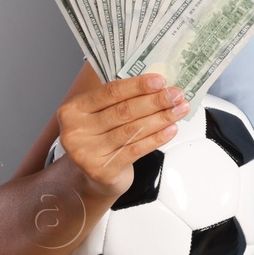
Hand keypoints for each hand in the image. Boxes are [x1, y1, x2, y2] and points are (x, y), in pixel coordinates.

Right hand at [54, 74, 190, 198]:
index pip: (110, 92)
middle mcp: (75, 130)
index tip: (160, 81)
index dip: (137, 85)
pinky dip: (157, 138)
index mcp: (73, 109)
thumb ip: (122, 99)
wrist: (93, 174)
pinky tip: (171, 129)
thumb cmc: (101, 137)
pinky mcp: (102, 170)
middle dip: (155, 101)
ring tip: (180, 110)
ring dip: (161, 118)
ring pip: (132, 130)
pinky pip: (136, 150)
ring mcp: (86, 152)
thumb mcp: (101, 114)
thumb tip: (158, 85)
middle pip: (124, 111)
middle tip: (177, 95)